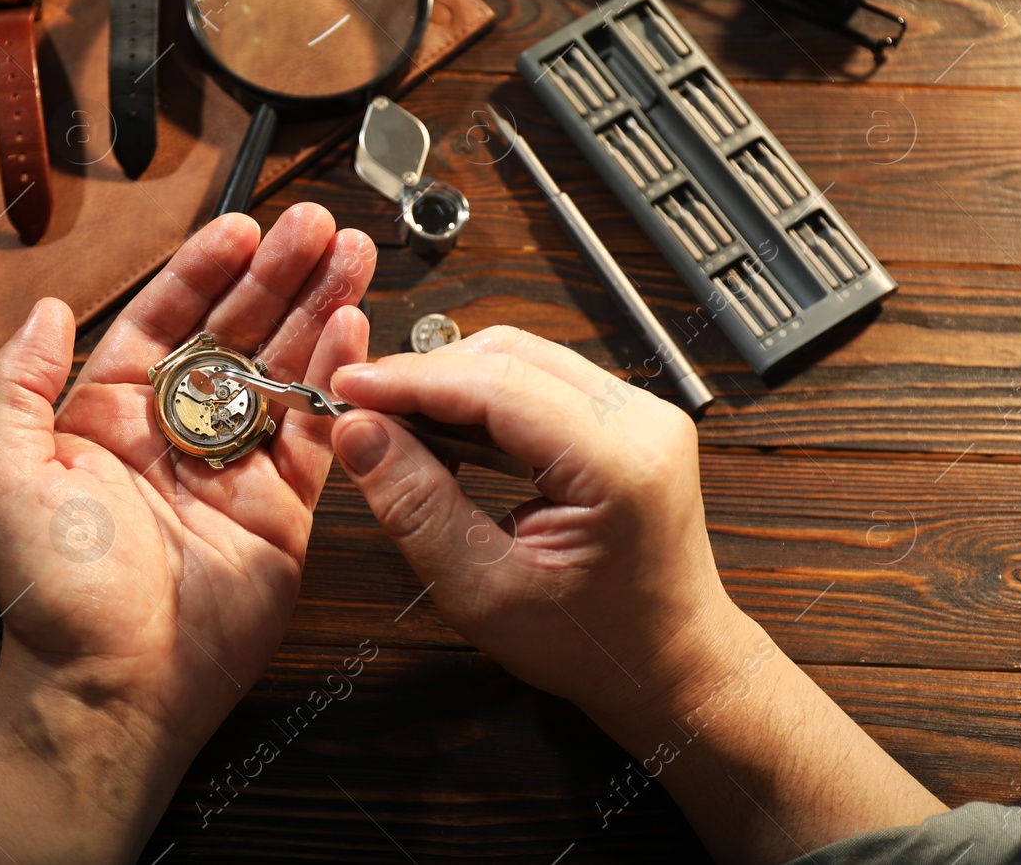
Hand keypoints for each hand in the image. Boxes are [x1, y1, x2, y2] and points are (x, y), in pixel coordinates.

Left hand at [0, 205, 372, 862]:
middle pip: (238, 331)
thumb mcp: (6, 474)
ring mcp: (236, 464)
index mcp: (111, 414)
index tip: (242, 228)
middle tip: (318, 226)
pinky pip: (317, 432)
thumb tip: (51, 308)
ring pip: (286, 369)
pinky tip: (358, 329)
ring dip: (320, 309)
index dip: (205, 270)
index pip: (166, 320)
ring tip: (354, 253)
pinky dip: (340, 380)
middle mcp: (178, 430)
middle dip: (278, 275)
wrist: (114, 685)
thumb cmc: (54, 590)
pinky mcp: (283, 506)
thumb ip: (20, 386)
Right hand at [327, 325, 732, 724]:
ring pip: (522, 358)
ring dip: (452, 384)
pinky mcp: (627, 416)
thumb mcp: (482, 592)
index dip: (411, 380)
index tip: (348, 387)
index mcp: (619, 464)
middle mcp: (641, 421)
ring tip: (397, 426)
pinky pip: (541, 379)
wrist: (671, 664)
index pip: (497, 386)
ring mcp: (640, 412)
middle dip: (426, 376)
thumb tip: (358, 431)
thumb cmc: (593, 646)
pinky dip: (483, 399)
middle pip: (509, 355)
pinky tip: (446, 434)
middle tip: (362, 410)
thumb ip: (416, 506)